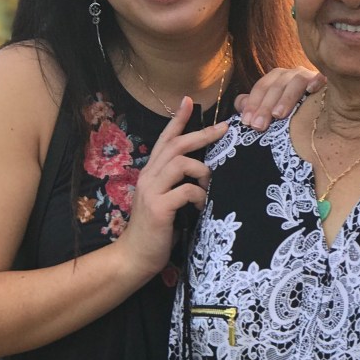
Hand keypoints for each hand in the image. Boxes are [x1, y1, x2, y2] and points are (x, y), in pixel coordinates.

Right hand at [118, 97, 226, 280]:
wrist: (134, 258)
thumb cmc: (156, 231)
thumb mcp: (166, 201)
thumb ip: (177, 183)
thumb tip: (204, 171)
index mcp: (151, 173)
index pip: (164, 139)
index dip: (177, 120)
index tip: (188, 101)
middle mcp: (148, 177)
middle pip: (176, 145)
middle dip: (203, 134)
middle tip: (224, 128)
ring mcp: (151, 191)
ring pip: (182, 163)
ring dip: (203, 172)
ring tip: (208, 187)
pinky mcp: (158, 208)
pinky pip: (186, 191)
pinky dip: (199, 196)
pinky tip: (201, 207)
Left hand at [236, 67, 324, 130]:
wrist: (324, 107)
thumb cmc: (294, 110)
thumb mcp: (272, 108)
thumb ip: (255, 105)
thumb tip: (241, 103)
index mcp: (277, 78)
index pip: (261, 87)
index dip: (252, 104)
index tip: (247, 122)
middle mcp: (292, 74)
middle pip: (276, 86)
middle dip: (264, 106)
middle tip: (258, 126)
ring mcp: (309, 76)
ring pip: (295, 82)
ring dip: (285, 98)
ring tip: (278, 115)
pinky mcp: (325, 80)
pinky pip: (320, 77)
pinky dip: (315, 81)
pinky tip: (311, 90)